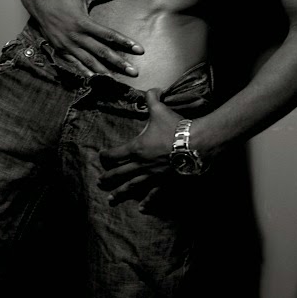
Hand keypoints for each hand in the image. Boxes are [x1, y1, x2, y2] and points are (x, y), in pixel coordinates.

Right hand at [30, 0, 143, 75]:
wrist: (39, 3)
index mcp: (83, 22)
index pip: (108, 35)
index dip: (125, 43)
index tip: (139, 50)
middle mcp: (76, 36)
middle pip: (101, 52)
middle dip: (119, 63)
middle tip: (134, 72)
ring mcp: (67, 45)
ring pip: (89, 61)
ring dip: (104, 72)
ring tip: (118, 81)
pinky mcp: (61, 50)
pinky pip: (75, 64)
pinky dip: (85, 72)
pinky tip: (95, 80)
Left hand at [98, 89, 179, 208]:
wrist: (196, 143)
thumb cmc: (176, 127)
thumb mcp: (160, 109)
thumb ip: (152, 98)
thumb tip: (152, 89)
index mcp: (137, 148)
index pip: (116, 154)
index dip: (107, 155)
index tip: (101, 156)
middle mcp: (142, 164)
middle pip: (121, 173)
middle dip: (109, 177)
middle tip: (100, 182)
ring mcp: (153, 175)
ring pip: (133, 186)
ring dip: (121, 192)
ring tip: (112, 200)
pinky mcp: (166, 182)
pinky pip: (154, 193)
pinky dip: (148, 201)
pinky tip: (142, 208)